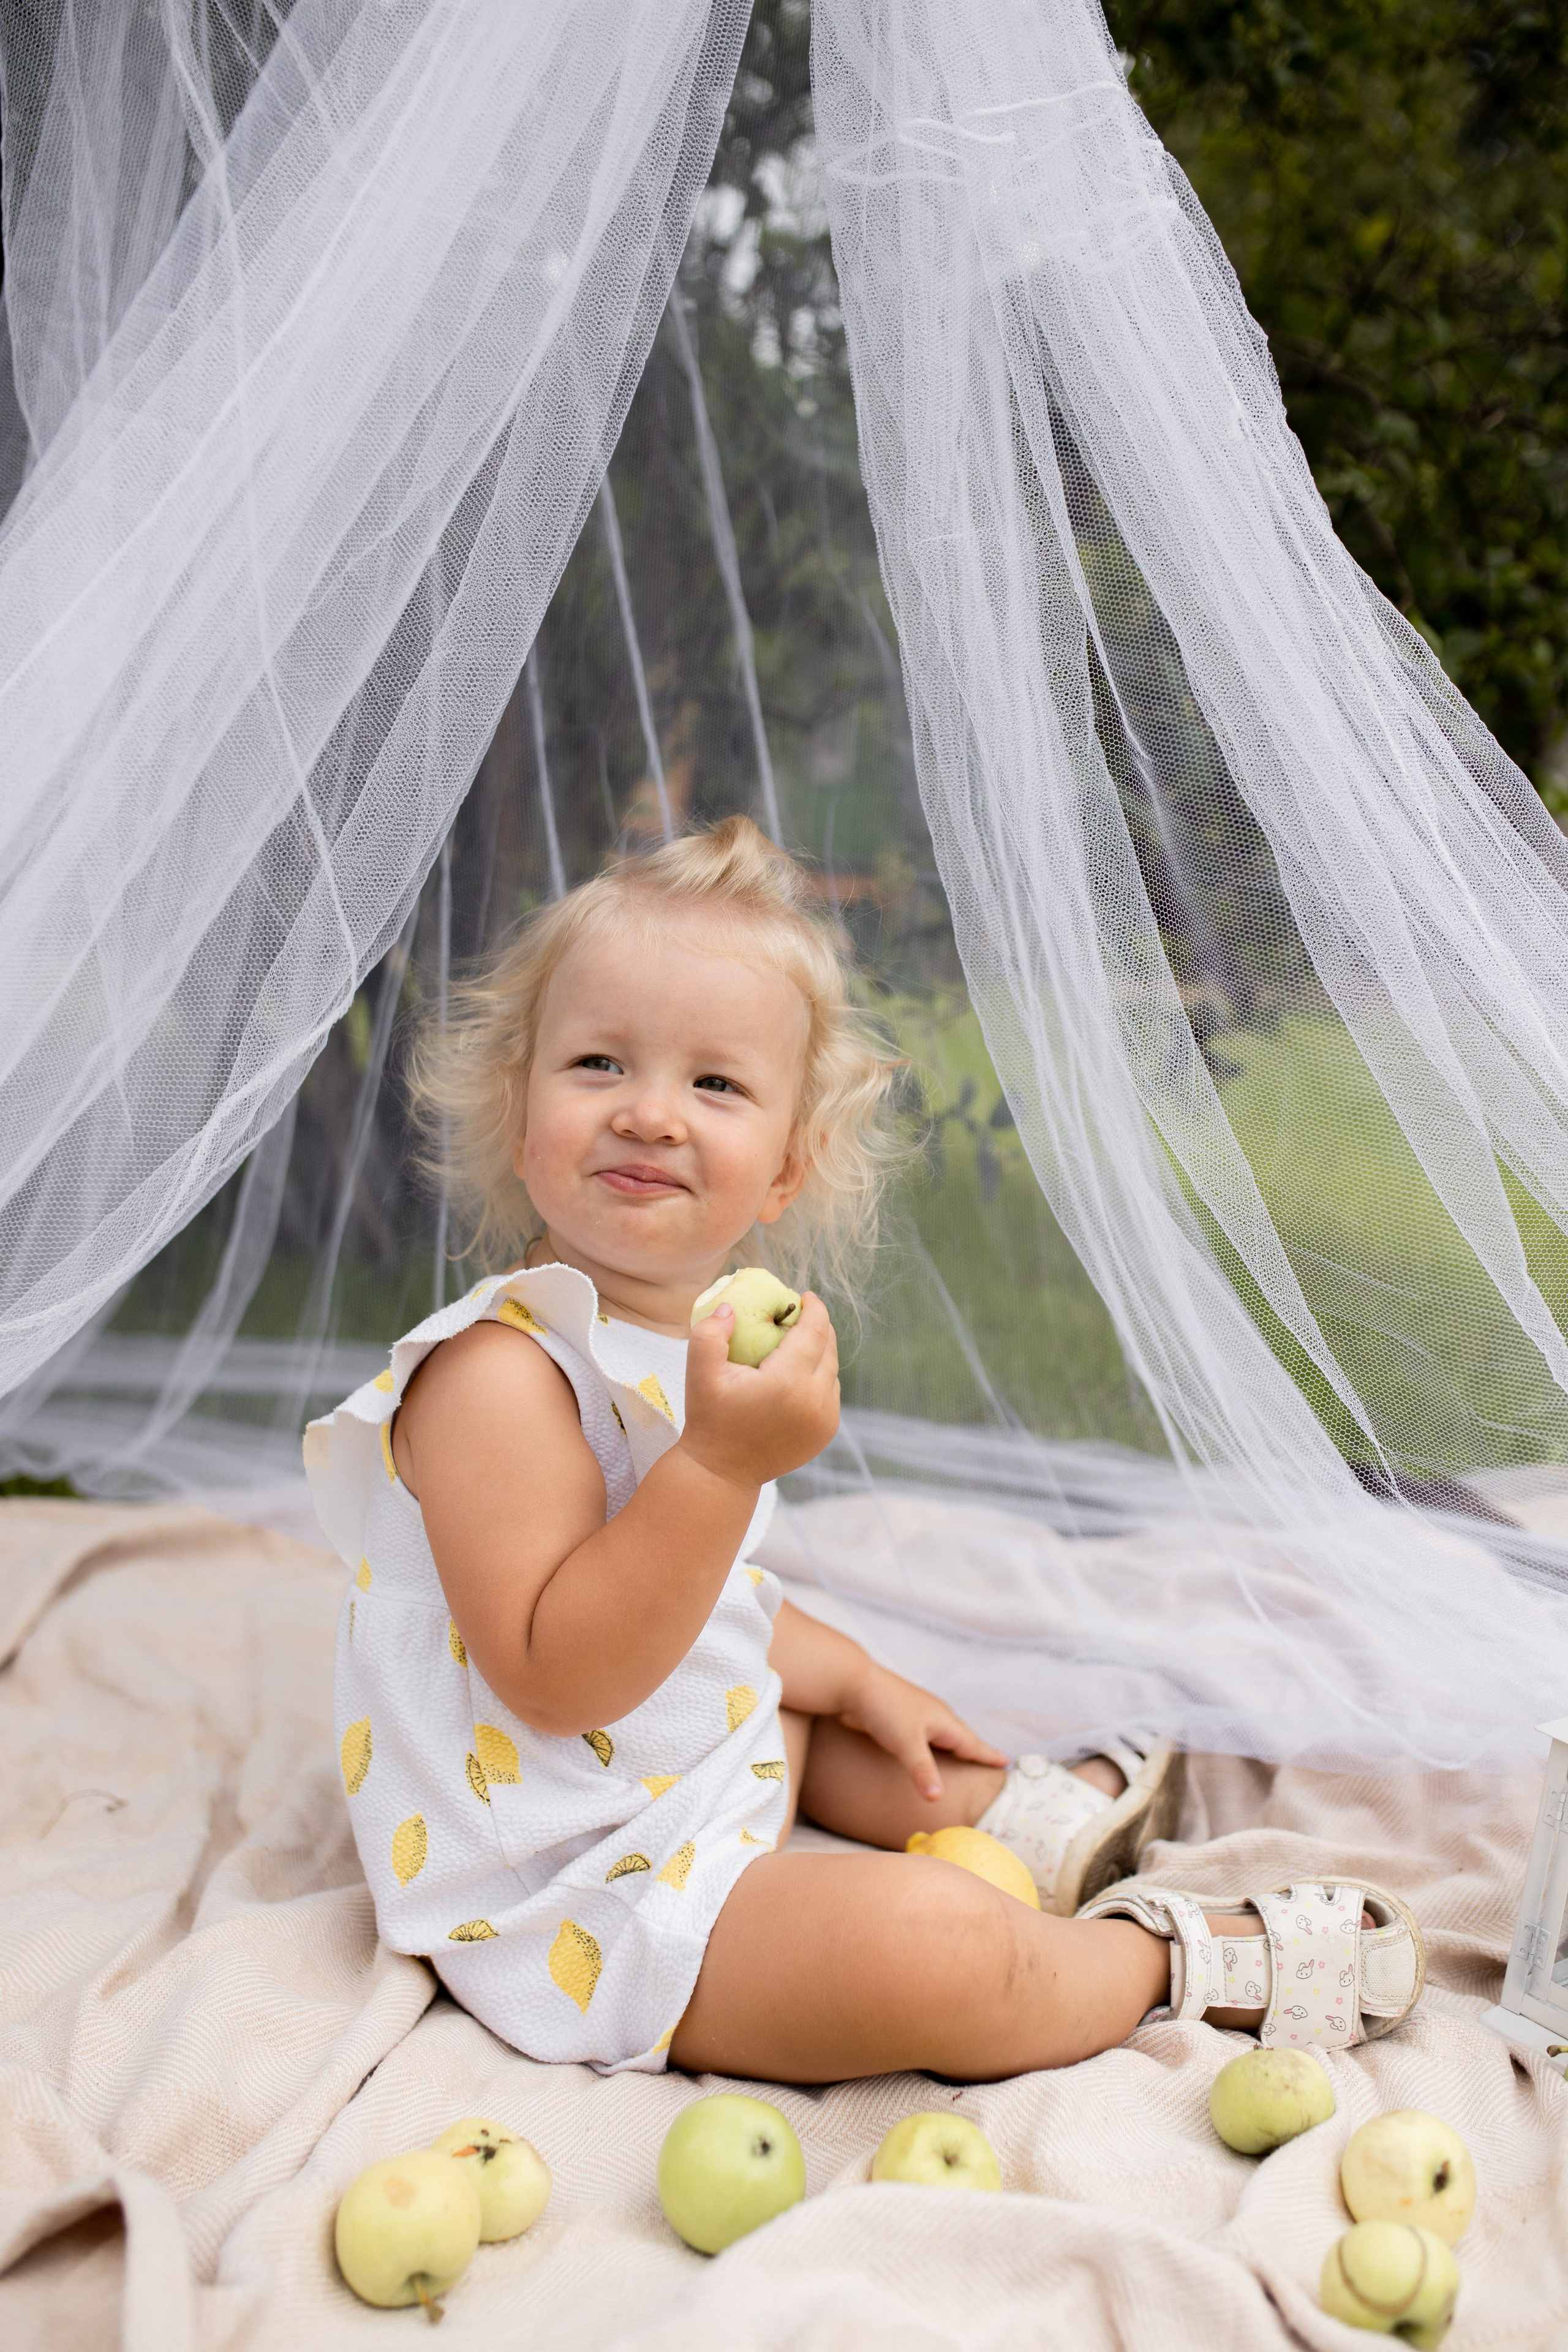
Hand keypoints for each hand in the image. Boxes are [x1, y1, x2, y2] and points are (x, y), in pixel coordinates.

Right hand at [678, 1292, 839, 1492]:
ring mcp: (825, 1419)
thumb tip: (731, 1308)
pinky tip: (799, 1374)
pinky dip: (819, 1378)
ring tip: (798, 1343)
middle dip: (818, 1326)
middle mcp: (815, 1400)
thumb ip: (709, 1334)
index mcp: (789, 1382)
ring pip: (832, 1371)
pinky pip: (830, 1393)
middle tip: (800, 1315)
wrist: (723, 1472)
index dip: (814, 1308)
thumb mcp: (699, 1374)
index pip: (815, 1331)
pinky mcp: (826, 1432)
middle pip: (829, 1348)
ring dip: (820, 1353)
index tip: (805, 1296)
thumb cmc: (710, 1418)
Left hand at [839, 1663, 1006, 1802]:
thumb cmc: (883, 1710)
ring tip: (963, 1756)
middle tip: (991, 1761)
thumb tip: (938, 1799)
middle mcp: (933, 1716)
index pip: (971, 1743)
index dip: (988, 1754)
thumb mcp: (906, 1743)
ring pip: (941, 1734)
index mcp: (942, 1720)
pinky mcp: (898, 1718)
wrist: (852, 1684)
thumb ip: (923, 1772)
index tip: (1007, 1763)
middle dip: (975, 1750)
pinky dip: (933, 1746)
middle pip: (961, 1736)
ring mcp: (916, 1715)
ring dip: (954, 1746)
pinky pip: (924, 1735)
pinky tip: (926, 1750)